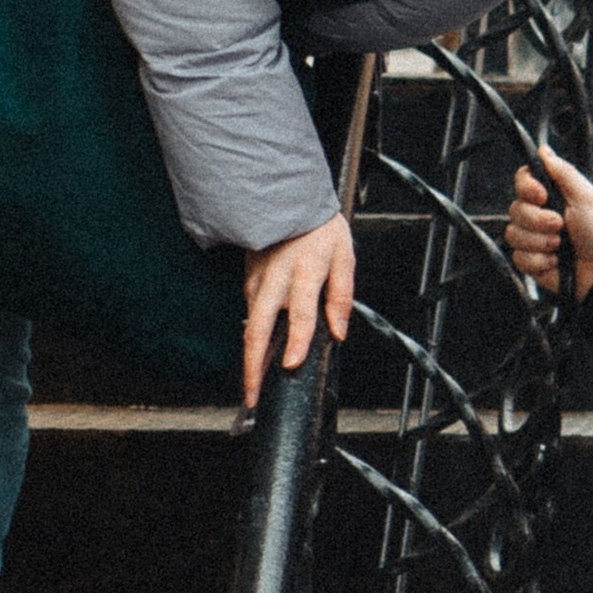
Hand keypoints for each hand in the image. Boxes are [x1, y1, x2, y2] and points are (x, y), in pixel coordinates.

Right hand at [241, 213, 355, 408]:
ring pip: (249, 323)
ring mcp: (258, 279)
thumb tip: (339, 332)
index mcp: (305, 271)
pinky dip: (251, 335)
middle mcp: (277, 278)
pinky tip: (255, 353)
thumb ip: (342, 295)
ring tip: (252, 386)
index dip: (296, 340)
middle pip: (258, 327)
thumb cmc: (318, 226)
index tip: (290, 364)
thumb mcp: (344, 255)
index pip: (300, 312)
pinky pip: (249, 311)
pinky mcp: (248, 278)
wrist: (286, 197)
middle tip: (252, 395)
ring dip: (249, 356)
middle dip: (253, 366)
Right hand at [505, 146, 592, 304]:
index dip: (526, 187)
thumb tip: (543, 149)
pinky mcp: (530, 262)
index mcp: (551, 196)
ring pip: (513, 233)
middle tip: (560, 226)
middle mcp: (538, 215)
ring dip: (540, 242)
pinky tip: (556, 263)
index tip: (542, 196)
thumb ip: (563, 172)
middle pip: (514, 208)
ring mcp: (532, 239)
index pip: (522, 181)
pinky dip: (539, 261)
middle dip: (538, 220)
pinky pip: (518, 257)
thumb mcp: (585, 196)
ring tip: (561, 246)